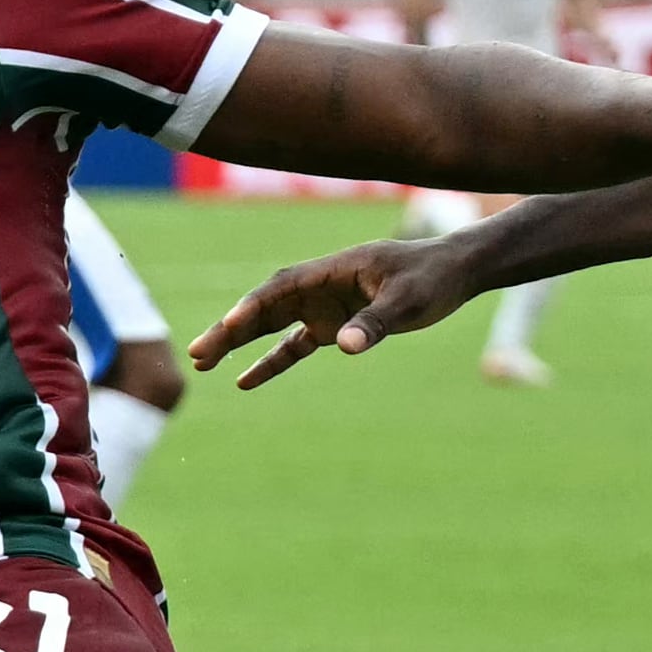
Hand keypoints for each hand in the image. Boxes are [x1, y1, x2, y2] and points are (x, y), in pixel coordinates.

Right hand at [188, 236, 483, 389]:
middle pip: (265, 306)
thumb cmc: (433, 277)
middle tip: (197, 352)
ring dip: (240, 343)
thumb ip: (375, 323)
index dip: (254, 306)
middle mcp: (321, 286)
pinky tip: (244, 381)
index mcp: (333, 270)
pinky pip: (294, 345)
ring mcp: (325, 305)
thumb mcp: (408, 301)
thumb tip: (345, 347)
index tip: (230, 324)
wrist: (455, 271)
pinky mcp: (335, 323)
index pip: (282, 287)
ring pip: (272, 325)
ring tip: (204, 363)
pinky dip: (271, 362)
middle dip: (231, 328)